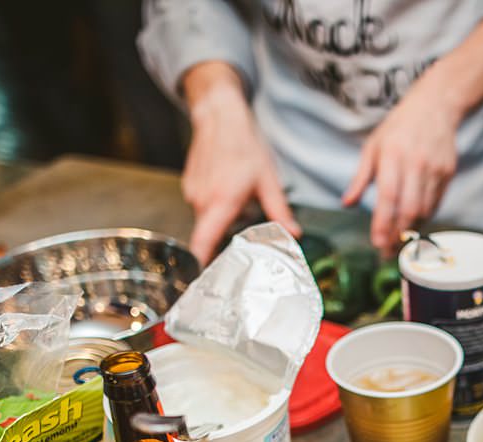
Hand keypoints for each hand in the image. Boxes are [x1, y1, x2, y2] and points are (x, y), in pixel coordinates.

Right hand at [181, 63, 299, 262]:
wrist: (219, 116)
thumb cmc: (244, 145)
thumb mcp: (269, 180)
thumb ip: (280, 211)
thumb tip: (293, 234)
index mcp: (221, 202)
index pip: (203, 243)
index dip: (200, 265)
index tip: (202, 283)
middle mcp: (202, 201)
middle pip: (208, 237)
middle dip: (222, 245)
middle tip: (240, 250)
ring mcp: (192, 193)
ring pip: (207, 222)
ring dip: (221, 223)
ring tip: (239, 210)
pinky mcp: (189, 187)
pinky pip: (202, 208)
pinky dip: (215, 208)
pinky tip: (229, 194)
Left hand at [343, 87, 459, 254]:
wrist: (436, 106)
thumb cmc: (399, 127)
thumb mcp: (373, 146)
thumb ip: (360, 177)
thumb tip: (346, 204)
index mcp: (392, 155)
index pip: (388, 198)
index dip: (383, 224)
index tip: (377, 244)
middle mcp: (415, 164)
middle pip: (408, 209)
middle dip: (397, 235)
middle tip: (387, 252)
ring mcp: (435, 169)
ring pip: (424, 210)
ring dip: (411, 229)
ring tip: (398, 241)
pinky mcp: (448, 173)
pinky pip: (436, 203)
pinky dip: (424, 217)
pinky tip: (413, 223)